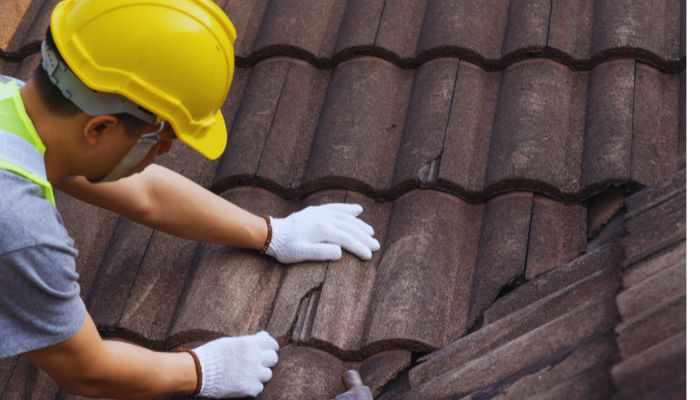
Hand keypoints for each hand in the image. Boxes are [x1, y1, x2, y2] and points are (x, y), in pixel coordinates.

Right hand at [192, 331, 278, 397]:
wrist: (198, 371)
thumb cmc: (212, 354)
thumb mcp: (231, 342)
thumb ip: (249, 341)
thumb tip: (264, 336)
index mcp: (250, 344)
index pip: (272, 343)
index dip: (270, 347)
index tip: (267, 350)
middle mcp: (255, 358)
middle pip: (273, 359)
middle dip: (267, 360)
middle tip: (258, 362)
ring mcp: (253, 374)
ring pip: (267, 374)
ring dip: (260, 374)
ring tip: (248, 373)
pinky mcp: (249, 388)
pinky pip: (259, 388)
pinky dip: (252, 386)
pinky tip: (243, 382)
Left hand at [265, 203, 379, 263]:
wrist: (272, 234)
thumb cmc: (286, 247)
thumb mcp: (301, 254)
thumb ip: (321, 252)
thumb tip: (340, 251)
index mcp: (322, 229)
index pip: (346, 239)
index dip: (359, 247)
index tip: (369, 256)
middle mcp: (324, 218)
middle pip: (349, 227)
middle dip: (364, 237)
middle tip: (376, 245)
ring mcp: (321, 213)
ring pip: (345, 217)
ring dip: (359, 224)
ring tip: (371, 232)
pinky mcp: (317, 211)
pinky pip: (336, 208)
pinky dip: (348, 209)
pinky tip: (358, 210)